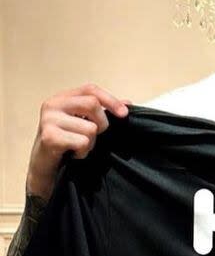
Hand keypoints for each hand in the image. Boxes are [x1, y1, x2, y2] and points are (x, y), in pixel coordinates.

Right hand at [26, 84, 128, 199]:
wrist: (44, 165)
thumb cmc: (67, 141)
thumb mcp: (84, 121)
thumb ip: (103, 111)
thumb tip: (128, 103)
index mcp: (63, 98)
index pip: (91, 90)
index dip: (111, 100)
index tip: (124, 114)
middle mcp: (53, 104)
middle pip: (92, 104)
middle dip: (102, 123)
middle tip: (95, 135)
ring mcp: (49, 120)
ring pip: (90, 127)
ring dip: (91, 142)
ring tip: (79, 146)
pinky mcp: (49, 137)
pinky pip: (82, 142)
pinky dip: (83, 152)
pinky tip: (73, 153)